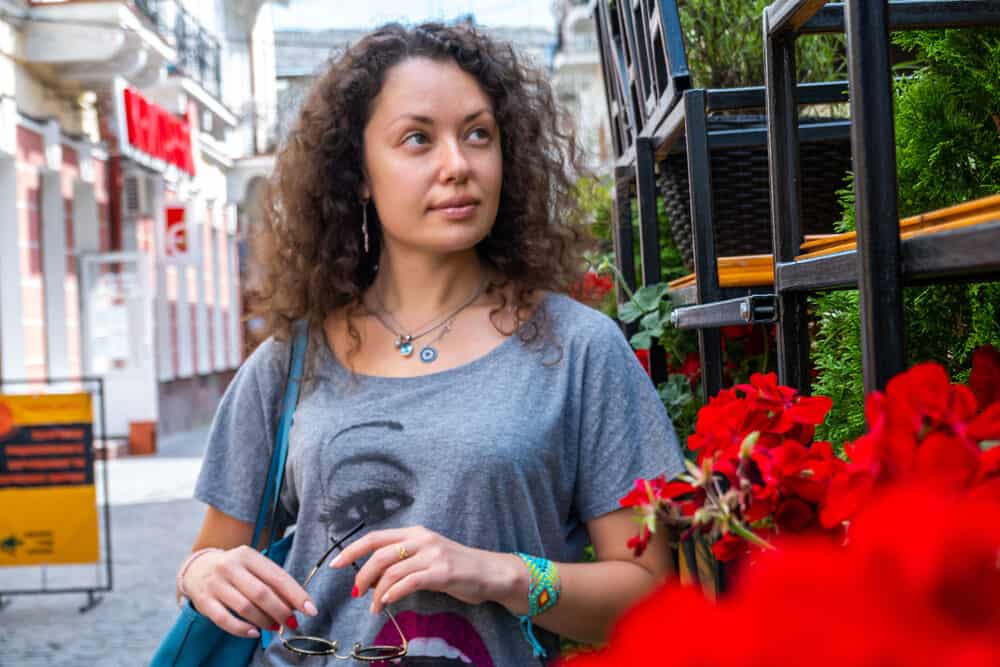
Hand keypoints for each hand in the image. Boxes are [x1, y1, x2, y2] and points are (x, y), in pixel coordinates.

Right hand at [183, 546, 318, 637]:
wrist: (197, 568)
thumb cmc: (236, 570)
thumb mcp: (253, 567)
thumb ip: (273, 582)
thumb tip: (297, 605)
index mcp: (248, 555)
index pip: (277, 576)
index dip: (296, 595)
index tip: (311, 609)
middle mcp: (230, 566)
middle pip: (262, 593)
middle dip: (281, 611)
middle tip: (292, 623)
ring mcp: (215, 584)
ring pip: (245, 607)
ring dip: (264, 621)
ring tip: (274, 627)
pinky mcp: (203, 601)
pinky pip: (224, 620)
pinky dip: (242, 629)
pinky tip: (254, 633)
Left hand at [329, 526, 522, 614]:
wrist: (490, 572)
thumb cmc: (457, 567)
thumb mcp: (427, 556)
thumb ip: (403, 561)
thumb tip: (373, 576)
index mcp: (415, 532)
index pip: (375, 537)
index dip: (352, 550)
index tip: (335, 564)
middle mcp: (422, 539)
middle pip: (379, 554)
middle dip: (362, 576)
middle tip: (356, 593)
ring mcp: (433, 554)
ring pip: (391, 571)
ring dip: (377, 592)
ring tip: (374, 607)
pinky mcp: (442, 571)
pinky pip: (409, 581)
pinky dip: (393, 592)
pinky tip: (388, 602)